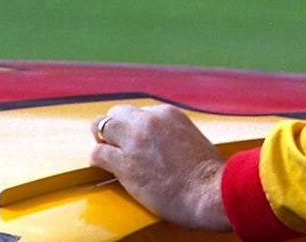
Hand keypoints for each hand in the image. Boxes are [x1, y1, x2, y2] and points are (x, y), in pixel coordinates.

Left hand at [90, 104, 230, 231]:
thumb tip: (162, 142)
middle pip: (117, 113)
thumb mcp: (192, 137)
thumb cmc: (206, 172)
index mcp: (168, 113)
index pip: (139, 112)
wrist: (208, 191)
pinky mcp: (125, 164)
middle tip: (115, 142)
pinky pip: (98, 154)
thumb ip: (172, 133)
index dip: (135, 127)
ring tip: (105, 152)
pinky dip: (97, 159)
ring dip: (102, 140)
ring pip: (101, 127)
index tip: (136, 140)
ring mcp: (135, 141)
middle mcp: (149, 121)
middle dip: (114, 127)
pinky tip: (102, 166)